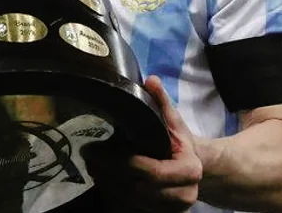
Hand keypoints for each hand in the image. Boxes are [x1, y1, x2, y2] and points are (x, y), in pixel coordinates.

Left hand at [86, 76, 201, 211]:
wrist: (193, 169)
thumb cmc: (179, 143)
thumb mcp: (172, 121)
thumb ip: (161, 102)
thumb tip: (151, 80)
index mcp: (190, 170)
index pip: (152, 172)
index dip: (123, 164)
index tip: (96, 150)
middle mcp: (185, 195)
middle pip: (137, 189)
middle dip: (109, 174)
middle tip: (88, 157)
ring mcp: (172, 211)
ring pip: (131, 202)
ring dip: (107, 185)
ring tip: (91, 166)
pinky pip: (130, 210)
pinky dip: (113, 197)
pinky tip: (102, 180)